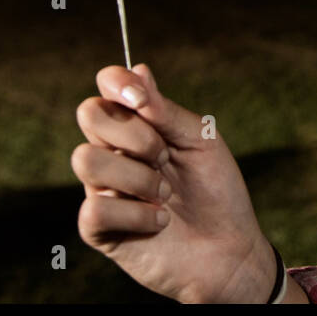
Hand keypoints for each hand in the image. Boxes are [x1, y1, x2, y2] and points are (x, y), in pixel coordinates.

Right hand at [71, 63, 274, 302]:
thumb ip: (166, 110)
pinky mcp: (100, 230)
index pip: (105, 88)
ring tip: (166, 195)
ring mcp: (103, 190)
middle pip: (89, 114)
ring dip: (137, 177)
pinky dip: (136, 216)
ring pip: (86, 159)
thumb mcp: (200, 141)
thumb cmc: (217, 190)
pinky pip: (95, 210)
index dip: (115, 83)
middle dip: (134, 133)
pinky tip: (159, 222)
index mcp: (137, 127)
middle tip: (164, 156)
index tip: (142, 100)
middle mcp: (114, 153)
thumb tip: (138, 69)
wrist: (230, 246)